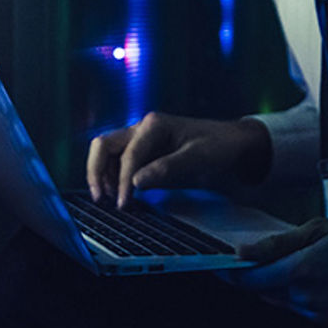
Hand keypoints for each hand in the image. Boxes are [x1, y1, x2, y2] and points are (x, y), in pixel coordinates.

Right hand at [85, 112, 270, 207]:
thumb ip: (167, 168)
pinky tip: (117, 194)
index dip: (122, 181)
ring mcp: (140, 139)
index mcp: (154, 124)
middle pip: (103, 145)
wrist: (231, 143)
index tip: (123, 204)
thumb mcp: (198, 158)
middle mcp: (141, 128)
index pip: (128, 154)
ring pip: (106, 153)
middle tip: (100, 199)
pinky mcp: (142, 152)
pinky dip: (111, 177)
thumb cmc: (217, 146)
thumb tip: (136, 182)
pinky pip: (117, 162)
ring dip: (101, 175)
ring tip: (107, 199)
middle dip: (96, 171)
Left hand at [233, 217, 327, 320]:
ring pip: (279, 300)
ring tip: (275, 260)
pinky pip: (299, 306)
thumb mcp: (323, 228)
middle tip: (243, 256)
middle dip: (249, 277)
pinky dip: (292, 291)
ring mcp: (319, 313)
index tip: (216, 262)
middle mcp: (306, 300)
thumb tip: (243, 254)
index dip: (229, 272)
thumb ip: (279, 244)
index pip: (250, 280)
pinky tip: (303, 272)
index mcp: (301, 274)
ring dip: (271, 284)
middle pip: (261, 292)